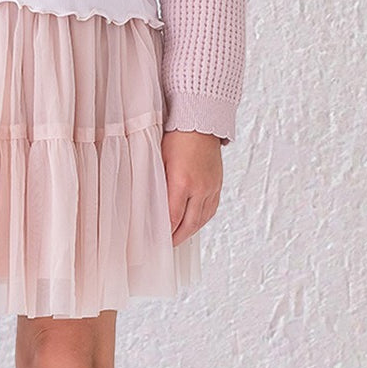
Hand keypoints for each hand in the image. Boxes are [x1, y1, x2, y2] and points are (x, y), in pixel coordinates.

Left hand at [161, 130, 222, 244]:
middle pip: (189, 224)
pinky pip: (211, 210)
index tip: (155, 239)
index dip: (165, 232)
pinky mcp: (218, 185)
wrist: (201, 122)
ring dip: (189, 232)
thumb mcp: (159, 159)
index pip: (173, 217)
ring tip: (178, 238)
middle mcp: (200, 188)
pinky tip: (193, 223)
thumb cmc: (176, 138)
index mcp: (182, 182)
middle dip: (177, 238)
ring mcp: (211, 187)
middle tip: (166, 245)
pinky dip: (201, 220)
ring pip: (201, 220)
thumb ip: (156, 183)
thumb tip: (148, 204)